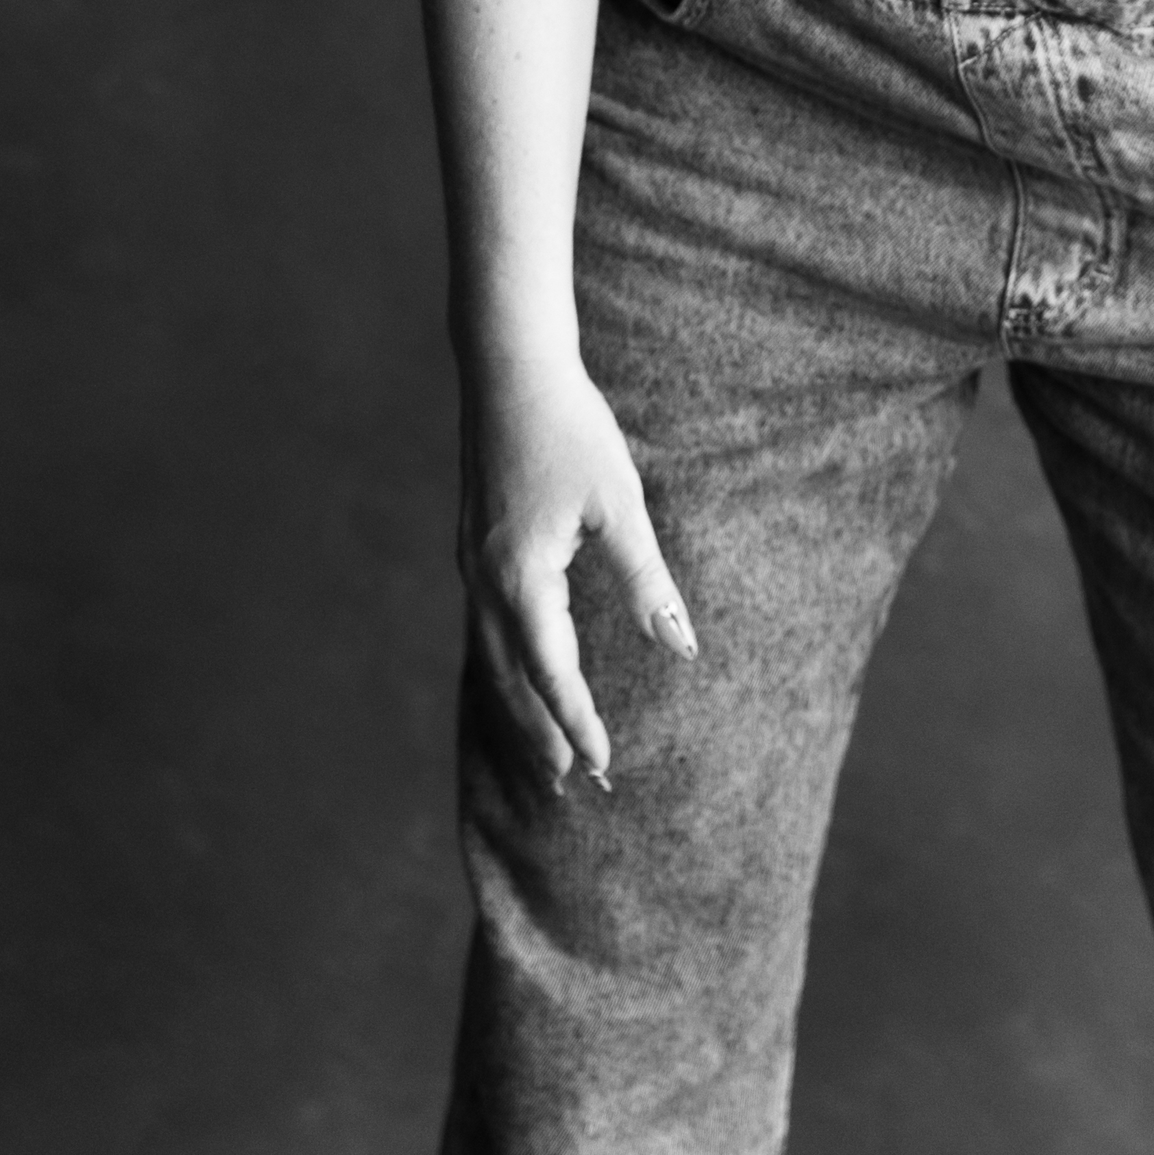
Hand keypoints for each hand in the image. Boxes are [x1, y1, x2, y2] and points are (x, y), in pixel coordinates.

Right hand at [459, 348, 695, 789]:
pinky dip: (506, 667)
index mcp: (522, 580)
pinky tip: (522, 672)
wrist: (509, 368)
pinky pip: (486, 629)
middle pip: (511, 682)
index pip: (552, 676)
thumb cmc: (571, 430)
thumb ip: (647, 581)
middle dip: (541, 736)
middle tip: (570, 786)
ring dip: (519, 708)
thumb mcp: (620, 505)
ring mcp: (472, 566)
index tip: (603, 768)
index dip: (579, 725)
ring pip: (492, 660)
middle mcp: (486, 583)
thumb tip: (681, 648)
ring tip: (544, 750)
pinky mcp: (473, 547)